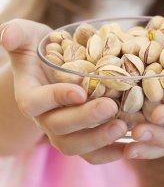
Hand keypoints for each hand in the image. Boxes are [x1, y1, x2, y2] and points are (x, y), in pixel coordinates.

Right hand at [0, 19, 126, 163]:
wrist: (53, 65)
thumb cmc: (41, 47)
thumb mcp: (29, 36)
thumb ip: (17, 32)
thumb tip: (8, 34)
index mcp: (29, 94)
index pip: (36, 102)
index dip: (56, 98)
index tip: (80, 91)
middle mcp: (44, 116)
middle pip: (58, 128)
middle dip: (84, 119)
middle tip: (110, 107)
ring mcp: (61, 129)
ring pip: (74, 146)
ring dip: (98, 139)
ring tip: (123, 126)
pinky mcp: (80, 135)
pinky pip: (90, 153)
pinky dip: (109, 152)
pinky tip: (129, 144)